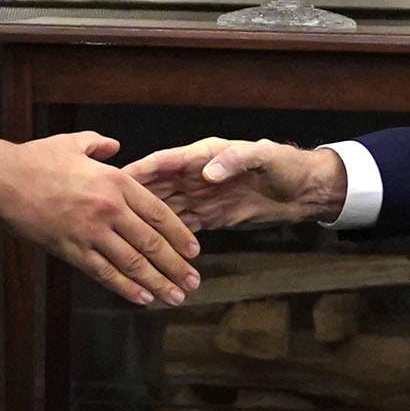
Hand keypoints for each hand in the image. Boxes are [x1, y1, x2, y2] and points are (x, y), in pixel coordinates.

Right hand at [0, 131, 201, 305]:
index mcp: (116, 181)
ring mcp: (91, 232)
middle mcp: (109, 209)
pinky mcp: (71, 250)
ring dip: (158, 283)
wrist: (2, 178)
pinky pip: (105, 273)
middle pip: (152, 244)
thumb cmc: (36, 159)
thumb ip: (100, 145)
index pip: (159, 214)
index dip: (180, 235)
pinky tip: (143, 298)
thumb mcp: (74, 143)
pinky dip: (126, 288)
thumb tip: (115, 145)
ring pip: (133, 263)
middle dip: (177, 266)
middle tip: (193, 282)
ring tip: (176, 297)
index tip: (195, 252)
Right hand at [127, 138, 348, 230]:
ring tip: (123, 242)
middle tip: (106, 217)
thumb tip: (208, 172)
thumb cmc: (285, 165)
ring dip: (147, 228)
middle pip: (157, 190)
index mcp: (203, 155)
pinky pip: (181, 231)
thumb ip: (235, 160)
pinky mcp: (209, 218)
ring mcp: (200, 198)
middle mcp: (195, 176)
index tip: (117, 181)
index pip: (164, 162)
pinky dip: (166, 243)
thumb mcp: (263, 156)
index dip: (141, 172)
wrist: (304, 190)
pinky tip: (149, 255)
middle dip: (134, 204)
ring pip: (165, 214)